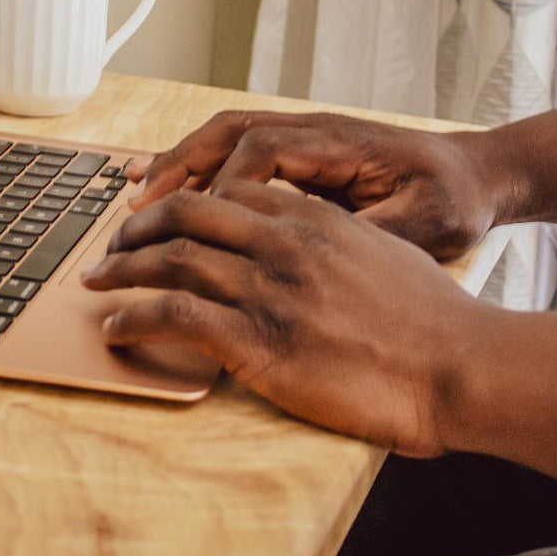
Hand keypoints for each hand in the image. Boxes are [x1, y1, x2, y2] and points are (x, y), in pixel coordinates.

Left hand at [81, 181, 487, 455]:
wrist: (461, 365)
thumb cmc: (434, 320)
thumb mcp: (386, 254)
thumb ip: (338, 241)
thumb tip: (314, 246)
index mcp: (313, 219)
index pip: (228, 190)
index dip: (183, 200)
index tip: (159, 218)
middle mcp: (284, 243)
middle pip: (186, 212)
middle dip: (137, 228)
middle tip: (111, 247)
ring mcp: (270, 290)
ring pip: (171, 259)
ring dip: (121, 270)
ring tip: (96, 284)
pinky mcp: (260, 342)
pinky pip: (176, 316)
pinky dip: (135, 317)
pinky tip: (117, 328)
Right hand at [126, 111, 506, 258]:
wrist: (480, 175)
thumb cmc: (455, 202)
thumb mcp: (425, 225)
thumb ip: (372, 229)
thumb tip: (316, 241)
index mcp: (340, 144)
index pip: (261, 151)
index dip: (222, 187)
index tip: (196, 229)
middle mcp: (315, 131)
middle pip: (228, 132)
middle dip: (178, 166)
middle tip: (137, 208)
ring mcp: (306, 137)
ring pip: (225, 136)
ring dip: (179, 162)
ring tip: (132, 193)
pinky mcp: (303, 154)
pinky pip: (238, 150)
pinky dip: (199, 166)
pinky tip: (168, 186)